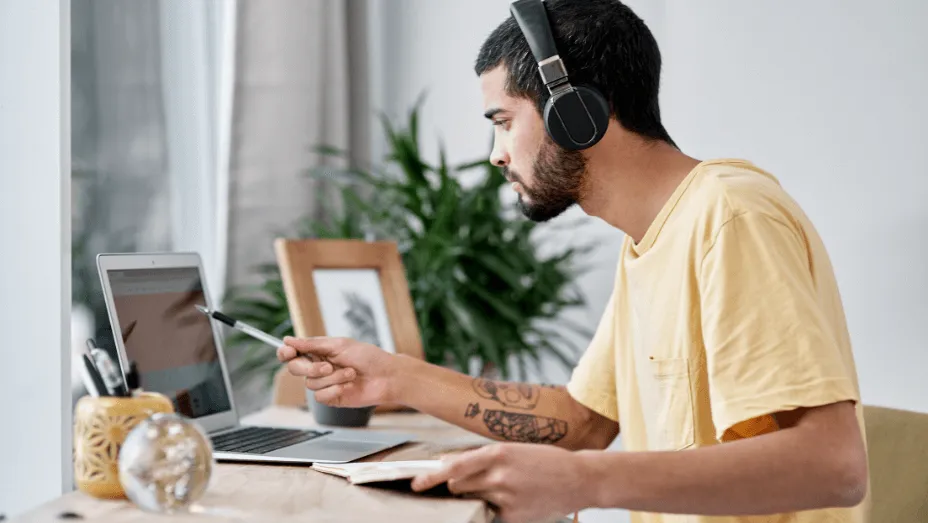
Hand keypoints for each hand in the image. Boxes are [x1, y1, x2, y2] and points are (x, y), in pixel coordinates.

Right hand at [277, 336, 402, 407]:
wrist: (387, 377)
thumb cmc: (368, 357)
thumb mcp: (340, 345)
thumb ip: (313, 344)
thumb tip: (288, 340)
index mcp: (319, 351)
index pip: (293, 352)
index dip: (286, 353)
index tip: (288, 352)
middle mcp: (318, 367)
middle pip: (296, 369)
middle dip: (311, 368)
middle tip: (329, 366)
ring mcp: (324, 383)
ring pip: (310, 384)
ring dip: (333, 378)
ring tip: (352, 374)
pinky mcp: (331, 397)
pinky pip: (320, 396)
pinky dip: (335, 390)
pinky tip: (349, 386)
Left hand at [411, 443, 596, 522]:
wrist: (579, 478)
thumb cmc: (545, 461)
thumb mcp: (514, 451)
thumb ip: (484, 459)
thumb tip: (452, 466)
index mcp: (499, 453)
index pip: (454, 467)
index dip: (432, 476)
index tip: (417, 483)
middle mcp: (500, 475)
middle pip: (459, 485)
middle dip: (457, 485)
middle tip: (468, 482)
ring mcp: (507, 497)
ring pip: (474, 499)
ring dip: (478, 495)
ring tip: (503, 488)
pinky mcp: (515, 516)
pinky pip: (491, 514)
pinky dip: (495, 508)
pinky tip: (515, 499)